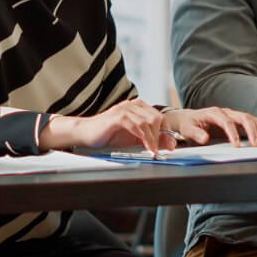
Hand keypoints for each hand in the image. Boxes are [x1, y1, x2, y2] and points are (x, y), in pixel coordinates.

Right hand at [42, 98, 170, 152]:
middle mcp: (133, 105)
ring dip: (152, 138)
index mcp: (139, 108)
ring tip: (152, 151)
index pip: (160, 117)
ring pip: (147, 121)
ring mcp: (125, 109)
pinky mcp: (117, 116)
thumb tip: (170, 142)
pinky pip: (135, 124)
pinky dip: (142, 135)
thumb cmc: (109, 136)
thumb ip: (151, 138)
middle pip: (156, 117)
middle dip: (161, 135)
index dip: (167, 131)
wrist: (87, 135)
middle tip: (161, 149)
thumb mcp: (135, 139)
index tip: (170, 145)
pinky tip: (145, 145)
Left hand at [164, 107, 256, 146]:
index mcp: (213, 113)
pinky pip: (250, 121)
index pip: (227, 122)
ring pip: (249, 118)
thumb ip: (195, 134)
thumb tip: (205, 138)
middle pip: (243, 117)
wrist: (188, 119)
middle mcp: (224, 112)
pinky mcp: (235, 120)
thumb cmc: (188, 125)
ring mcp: (231, 115)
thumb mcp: (187, 130)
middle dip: (252, 131)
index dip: (233, 134)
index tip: (237, 146)